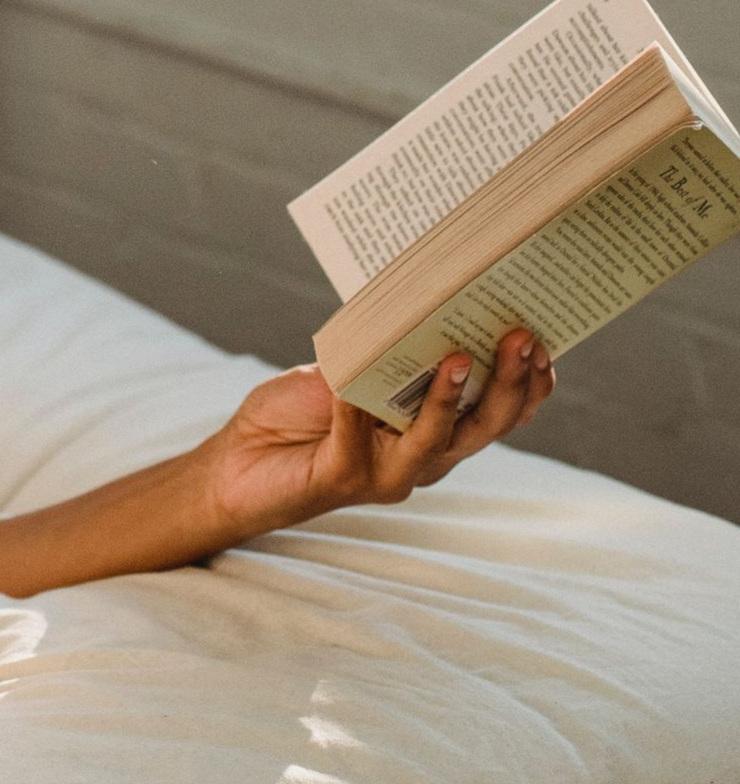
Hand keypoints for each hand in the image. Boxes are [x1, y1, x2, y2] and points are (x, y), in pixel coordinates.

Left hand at [199, 328, 556, 542]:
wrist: (238, 463)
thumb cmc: (296, 414)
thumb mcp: (346, 372)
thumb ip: (380, 353)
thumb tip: (413, 304)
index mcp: (434, 433)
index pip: (496, 414)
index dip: (527, 386)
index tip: (545, 342)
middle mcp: (421, 460)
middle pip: (482, 427)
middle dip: (507, 383)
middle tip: (522, 337)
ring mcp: (386, 474)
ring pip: (434, 441)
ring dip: (448, 398)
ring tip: (459, 356)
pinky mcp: (342, 479)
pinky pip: (356, 441)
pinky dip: (356, 408)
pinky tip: (353, 380)